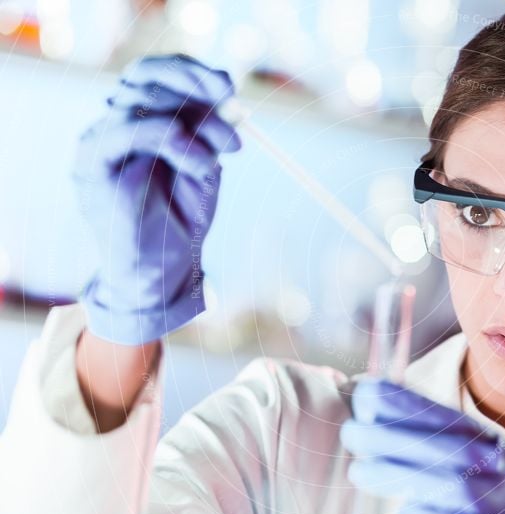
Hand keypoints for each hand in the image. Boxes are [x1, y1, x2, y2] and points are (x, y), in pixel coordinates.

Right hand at [74, 54, 240, 344]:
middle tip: (231, 101)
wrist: (161, 271)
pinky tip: (203, 166)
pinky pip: (132, 130)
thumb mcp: (203, 166)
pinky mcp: (93, 163)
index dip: (191, 72)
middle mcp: (114, 126)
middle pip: (145, 76)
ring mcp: (100, 142)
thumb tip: (227, 99)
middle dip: (194, 83)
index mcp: (138, 122)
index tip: (229, 86)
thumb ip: (207, 131)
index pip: (156, 74)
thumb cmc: (180, 222)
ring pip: (142, 99)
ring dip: (196, 119)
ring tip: (228, 148)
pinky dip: (176, 140)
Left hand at [340, 378, 504, 513]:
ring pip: (457, 486)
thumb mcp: (459, 459)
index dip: (410, 404)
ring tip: (359, 470)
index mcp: (494, 443)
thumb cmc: (477, 493)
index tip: (367, 394)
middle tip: (351, 432)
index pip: (453, 418)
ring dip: (401, 475)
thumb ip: (424, 435)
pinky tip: (403, 511)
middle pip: (453, 448)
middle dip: (397, 437)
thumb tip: (367, 399)